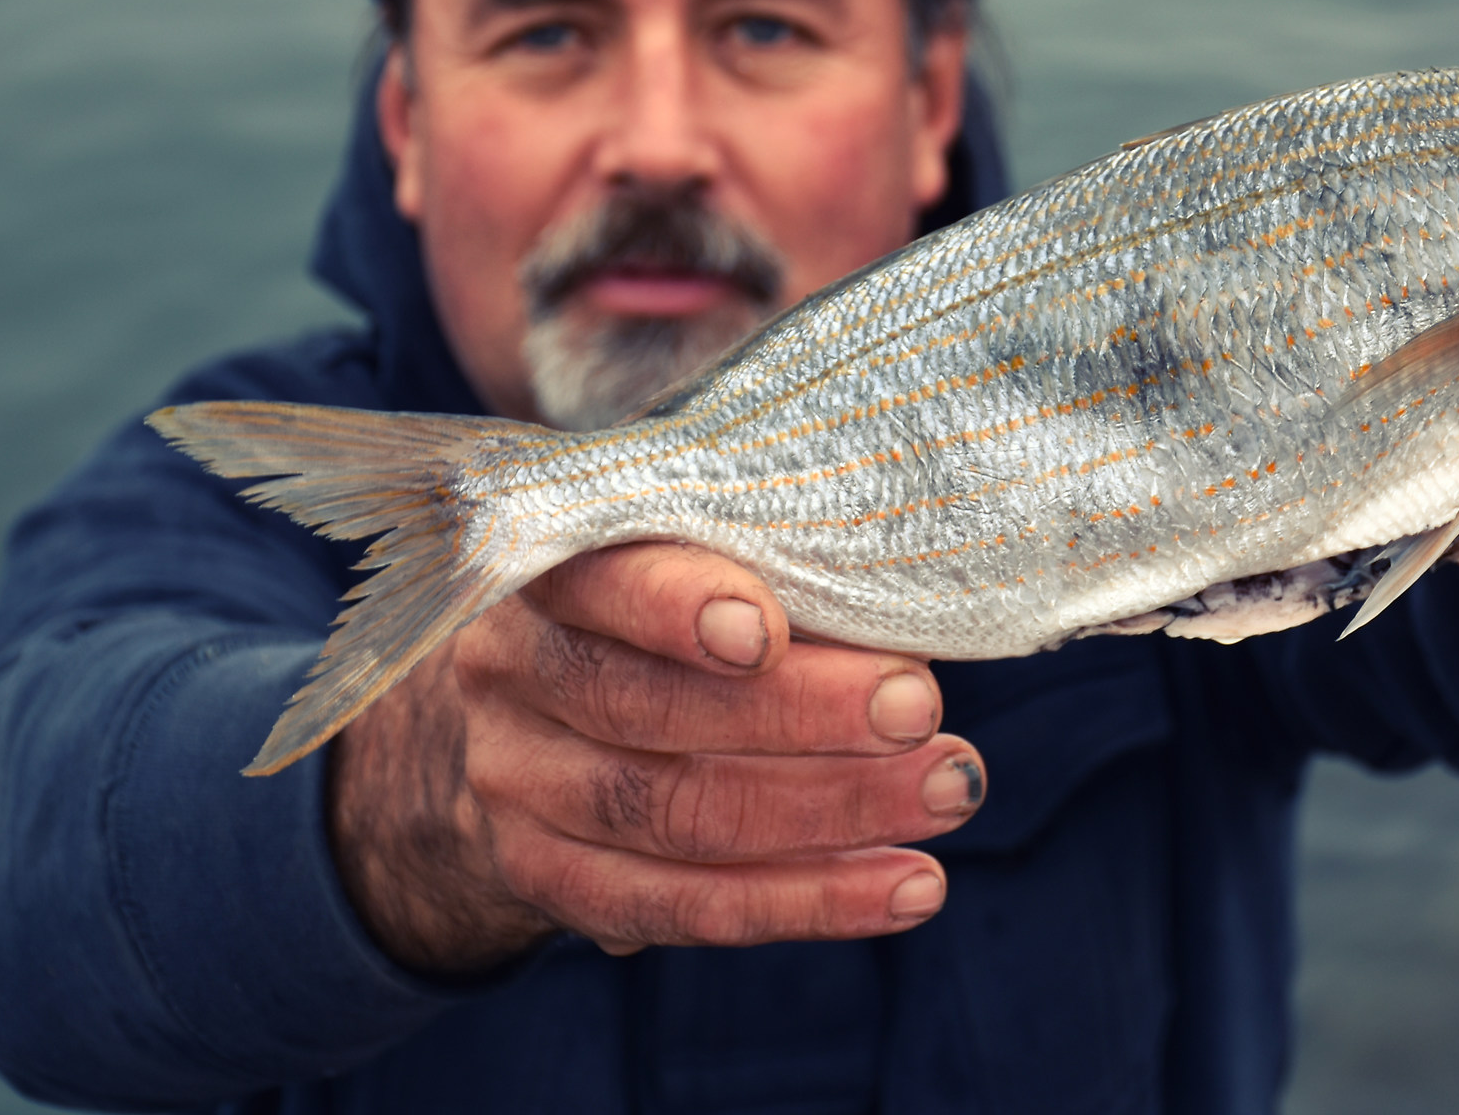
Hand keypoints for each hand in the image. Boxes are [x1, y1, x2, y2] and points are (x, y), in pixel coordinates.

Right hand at [326, 542, 983, 972]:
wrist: (525, 719)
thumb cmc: (653, 608)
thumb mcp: (684, 552)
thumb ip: (765, 565)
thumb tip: (904, 591)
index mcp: (548, 566)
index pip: (599, 580)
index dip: (677, 607)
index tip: (770, 630)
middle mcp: (511, 670)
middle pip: (648, 709)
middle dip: (800, 715)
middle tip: (921, 710)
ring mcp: (517, 782)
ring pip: (674, 815)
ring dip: (830, 811)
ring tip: (946, 789)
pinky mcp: (547, 876)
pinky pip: (684, 906)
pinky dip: (808, 901)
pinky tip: (907, 885)